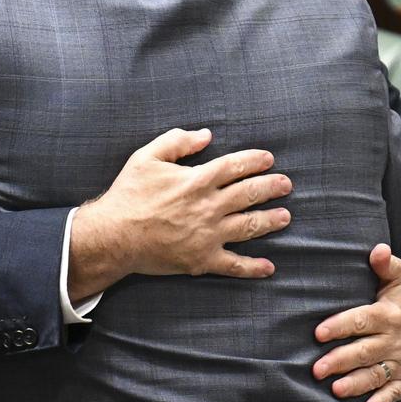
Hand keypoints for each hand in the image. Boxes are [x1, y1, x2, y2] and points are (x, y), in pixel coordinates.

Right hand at [69, 127, 291, 300]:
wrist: (114, 235)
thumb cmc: (129, 194)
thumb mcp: (147, 156)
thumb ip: (177, 141)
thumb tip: (206, 134)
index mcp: (197, 180)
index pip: (235, 166)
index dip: (255, 160)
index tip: (269, 159)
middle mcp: (208, 207)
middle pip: (249, 194)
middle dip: (272, 187)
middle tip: (286, 184)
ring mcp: (208, 235)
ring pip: (249, 226)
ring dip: (270, 221)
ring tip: (285, 216)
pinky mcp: (202, 260)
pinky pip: (234, 265)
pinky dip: (253, 267)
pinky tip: (269, 267)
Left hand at [313, 243, 400, 401]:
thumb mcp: (397, 278)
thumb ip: (385, 265)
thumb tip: (378, 249)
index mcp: (387, 315)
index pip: (361, 320)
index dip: (340, 326)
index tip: (319, 332)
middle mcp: (393, 340)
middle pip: (364, 351)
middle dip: (341, 361)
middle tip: (317, 369)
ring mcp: (399, 360)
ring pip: (376, 374)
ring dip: (356, 384)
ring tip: (336, 390)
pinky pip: (395, 392)